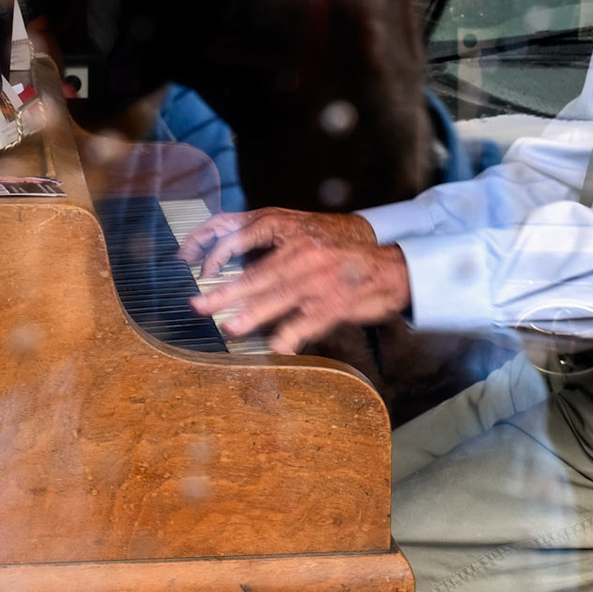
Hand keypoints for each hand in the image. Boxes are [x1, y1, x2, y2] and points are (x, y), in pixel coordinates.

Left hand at [182, 207, 411, 353]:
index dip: (226, 274)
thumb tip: (247, 287)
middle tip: (199, 306)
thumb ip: (282, 265)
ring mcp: (321, 282)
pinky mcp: (337, 303)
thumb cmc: (347, 262)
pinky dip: (293, 334)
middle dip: (226, 294)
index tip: (200, 285)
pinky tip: (278, 346)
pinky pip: (310, 321)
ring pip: (281, 297)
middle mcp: (306, 259)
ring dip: (254, 313)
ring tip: (230, 326)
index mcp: (297, 244)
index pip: (255, 261)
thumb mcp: (313, 251)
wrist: (393, 269)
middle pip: (259, 278)